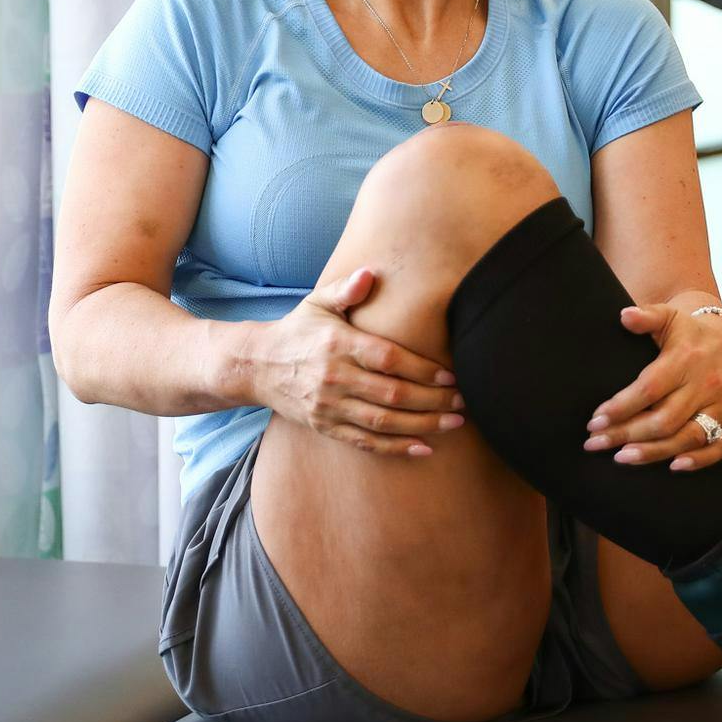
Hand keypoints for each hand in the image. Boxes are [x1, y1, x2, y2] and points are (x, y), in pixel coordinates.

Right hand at [248, 267, 465, 457]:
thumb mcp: (317, 303)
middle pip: (391, 394)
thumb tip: (370, 273)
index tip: (452, 376)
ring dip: (422, 425)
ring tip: (455, 423)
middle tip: (465, 402)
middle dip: (433, 400)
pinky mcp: (325, 426)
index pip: (388, 359)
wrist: (256, 366)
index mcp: (338, 344)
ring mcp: (329, 406)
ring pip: (383, 422)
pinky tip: (425, 447)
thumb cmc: (298, 330)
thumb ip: (346, 289)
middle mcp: (335, 378)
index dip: (422, 369)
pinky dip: (396, 448)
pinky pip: (365, 443)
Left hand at [584, 303, 721, 470]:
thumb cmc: (691, 333)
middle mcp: (708, 383)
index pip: (650, 388)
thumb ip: (646, 316)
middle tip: (596, 444)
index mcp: (687, 359)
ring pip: (689, 436)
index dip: (621, 407)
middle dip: (627, 434)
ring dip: (654, 452)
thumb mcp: (669, 317)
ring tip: (622, 458)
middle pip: (665, 419)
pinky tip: (674, 466)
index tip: (594, 421)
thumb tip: (624, 316)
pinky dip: (700, 460)